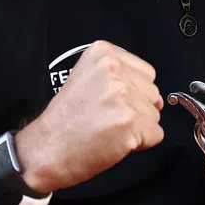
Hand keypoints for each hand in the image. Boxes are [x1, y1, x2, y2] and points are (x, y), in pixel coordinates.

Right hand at [14, 42, 162, 193]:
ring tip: (107, 129)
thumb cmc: (65, 121)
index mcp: (102, 53)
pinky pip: (156, 134)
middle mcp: (113, 69)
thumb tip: (159, 100)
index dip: (132, 93)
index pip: (146, 73)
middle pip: (153, 93)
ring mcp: (122, 95)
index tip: (108, 102)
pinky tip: (114, 141)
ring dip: (137, 127)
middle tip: (106, 118)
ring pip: (155, 115)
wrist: (45, 150)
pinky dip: (140, 144)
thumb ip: (124, 80)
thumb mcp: (88, 80)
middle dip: (136, 110)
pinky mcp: (130, 121)